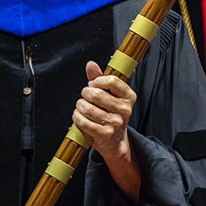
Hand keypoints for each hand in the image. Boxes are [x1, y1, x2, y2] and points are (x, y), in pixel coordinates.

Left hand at [72, 61, 139, 200]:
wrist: (115, 141)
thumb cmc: (110, 113)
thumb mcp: (110, 95)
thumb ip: (99, 78)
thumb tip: (90, 64)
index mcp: (129, 97)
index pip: (112, 81)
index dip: (97, 81)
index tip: (93, 85)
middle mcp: (125, 110)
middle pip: (96, 94)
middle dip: (85, 93)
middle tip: (85, 97)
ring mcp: (115, 123)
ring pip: (87, 107)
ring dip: (79, 106)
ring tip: (82, 107)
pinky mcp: (104, 134)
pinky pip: (83, 121)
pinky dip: (76, 117)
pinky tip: (79, 116)